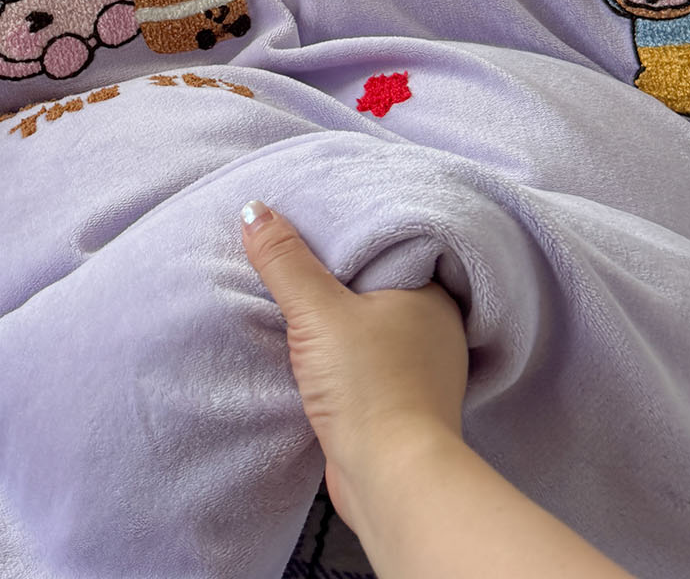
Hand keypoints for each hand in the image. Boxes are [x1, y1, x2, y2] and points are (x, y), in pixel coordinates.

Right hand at [241, 202, 467, 531]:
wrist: (390, 480)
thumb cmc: (368, 387)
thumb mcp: (316, 311)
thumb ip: (284, 260)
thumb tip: (254, 210)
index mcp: (431, 294)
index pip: (390, 244)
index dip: (351, 231)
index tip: (313, 217)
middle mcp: (435, 327)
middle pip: (377, 284)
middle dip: (339, 274)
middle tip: (295, 250)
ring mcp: (421, 368)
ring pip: (371, 324)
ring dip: (339, 317)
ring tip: (298, 296)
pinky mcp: (400, 402)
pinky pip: (366, 359)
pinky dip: (343, 352)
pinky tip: (314, 347)